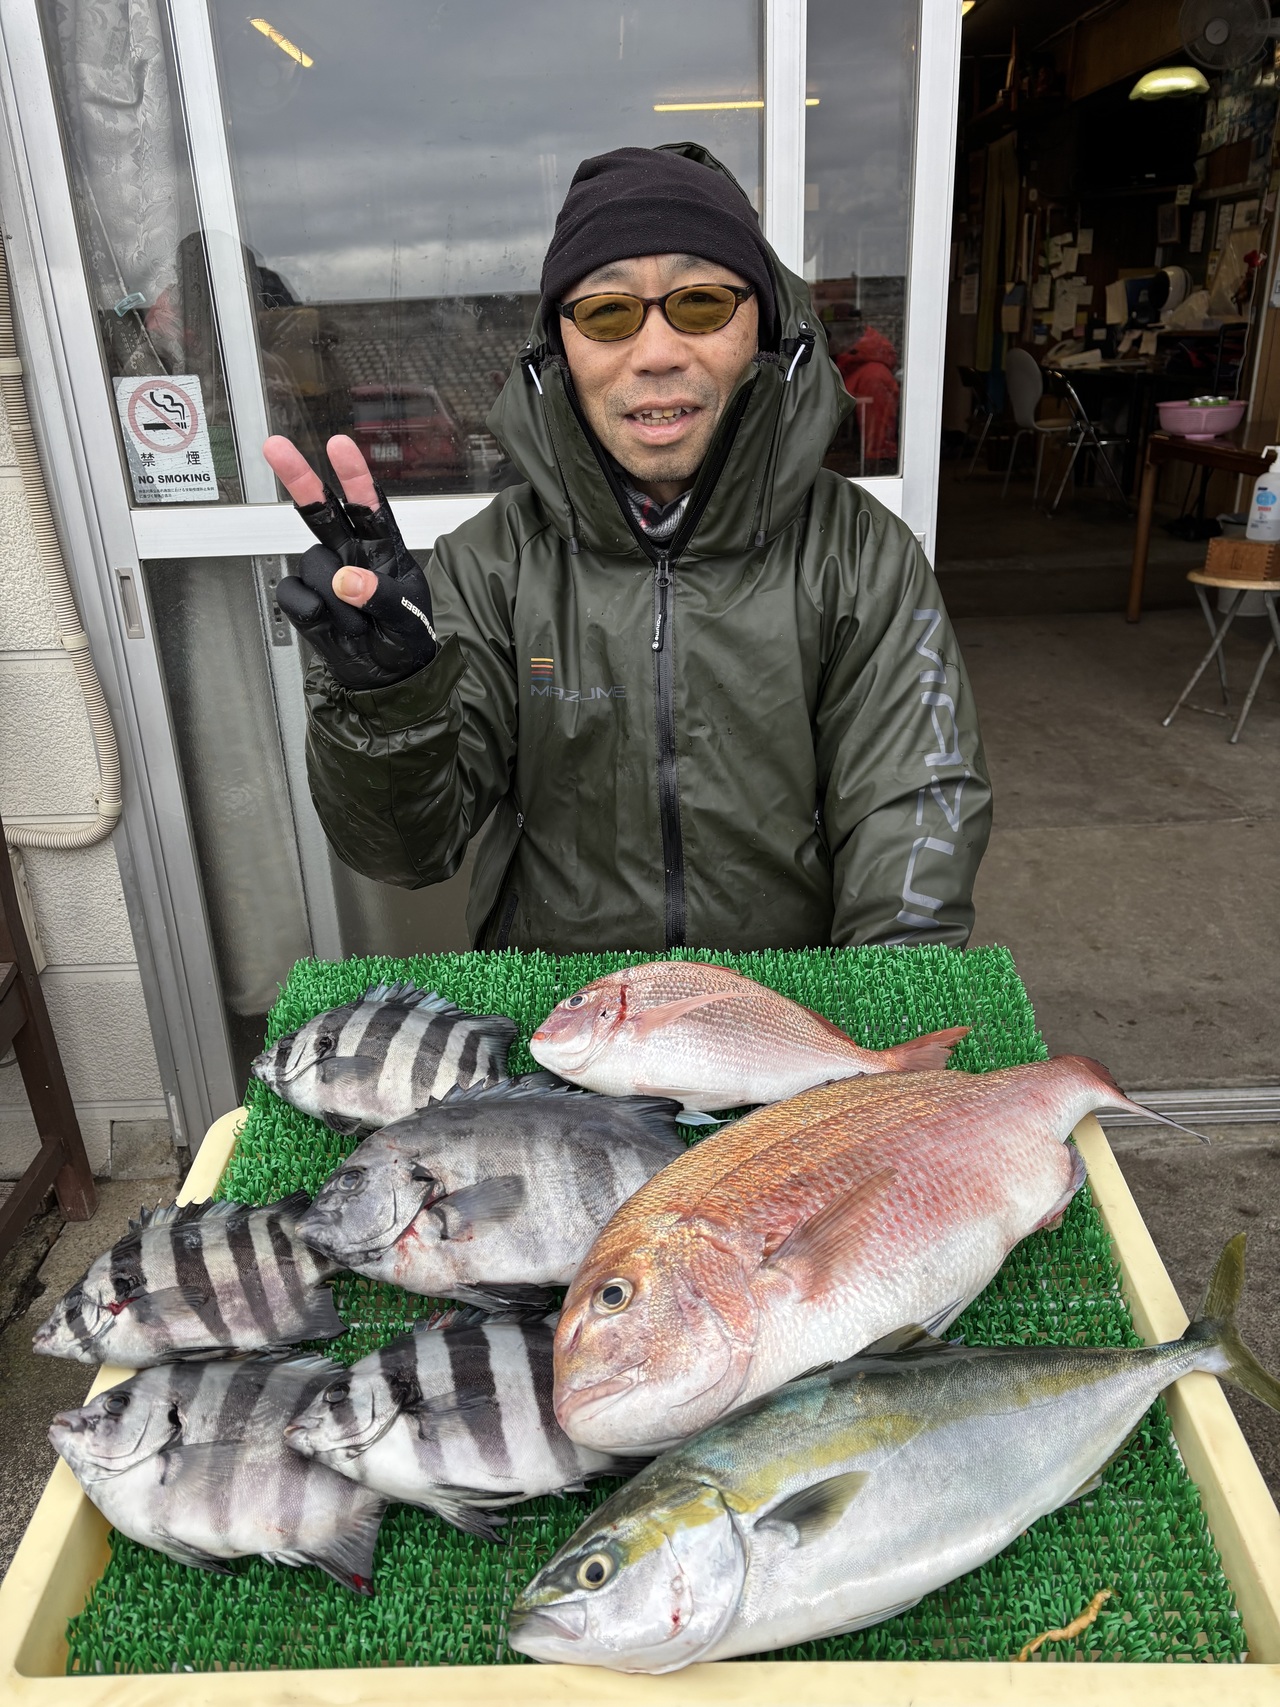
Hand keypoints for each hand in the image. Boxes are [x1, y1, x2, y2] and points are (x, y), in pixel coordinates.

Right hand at [263, 434, 438, 689]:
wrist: (389, 680)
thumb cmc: (408, 639)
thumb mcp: (410, 619)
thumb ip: (382, 597)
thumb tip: (344, 580)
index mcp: (383, 548)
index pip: (369, 505)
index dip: (355, 475)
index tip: (339, 444)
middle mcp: (350, 553)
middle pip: (321, 510)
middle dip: (299, 477)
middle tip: (275, 446)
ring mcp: (324, 575)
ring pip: (312, 564)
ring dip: (336, 599)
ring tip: (358, 623)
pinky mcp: (303, 599)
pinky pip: (293, 592)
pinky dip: (310, 611)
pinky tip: (328, 624)